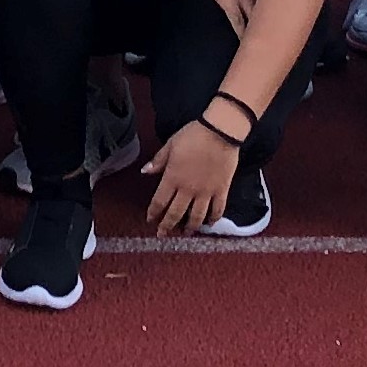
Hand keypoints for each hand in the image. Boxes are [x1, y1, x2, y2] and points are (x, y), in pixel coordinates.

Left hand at [140, 117, 240, 233]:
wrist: (220, 132)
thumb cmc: (193, 135)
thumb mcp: (170, 145)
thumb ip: (158, 161)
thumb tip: (145, 171)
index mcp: (173, 177)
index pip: (159, 201)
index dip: (154, 213)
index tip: (150, 220)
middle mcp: (188, 189)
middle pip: (176, 213)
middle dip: (167, 226)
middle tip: (163, 235)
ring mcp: (206, 192)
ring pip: (197, 216)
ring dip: (190, 227)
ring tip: (186, 233)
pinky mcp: (222, 190)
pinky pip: (217, 210)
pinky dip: (213, 219)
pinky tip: (209, 224)